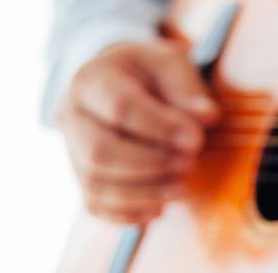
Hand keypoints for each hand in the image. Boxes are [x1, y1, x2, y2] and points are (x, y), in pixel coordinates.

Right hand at [56, 40, 217, 224]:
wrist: (119, 79)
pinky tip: (159, 209)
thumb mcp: (169, 63)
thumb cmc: (148, 70)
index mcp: (91, 79)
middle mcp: (71, 115)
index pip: (120, 108)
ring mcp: (70, 149)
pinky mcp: (81, 175)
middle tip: (189, 163)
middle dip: (149, 164)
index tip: (196, 140)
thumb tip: (207, 118)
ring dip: (143, 193)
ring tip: (181, 188)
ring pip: (95, 183)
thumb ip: (188, 89)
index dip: (160, 128)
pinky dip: (128, 213)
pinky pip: (95, 204)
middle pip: (99, 152)